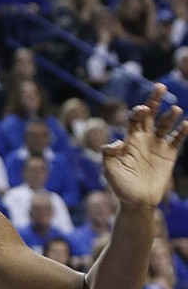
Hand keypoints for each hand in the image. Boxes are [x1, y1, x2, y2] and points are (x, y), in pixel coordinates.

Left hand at [102, 84, 187, 206]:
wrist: (136, 201)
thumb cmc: (119, 185)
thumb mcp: (109, 170)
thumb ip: (109, 155)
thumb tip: (117, 142)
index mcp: (129, 139)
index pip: (134, 119)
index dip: (138, 112)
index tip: (143, 110)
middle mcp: (143, 139)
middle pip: (150, 115)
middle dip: (154, 101)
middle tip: (160, 86)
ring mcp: (157, 146)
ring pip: (165, 125)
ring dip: (170, 116)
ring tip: (175, 110)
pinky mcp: (169, 156)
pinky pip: (177, 140)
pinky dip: (182, 132)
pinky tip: (186, 124)